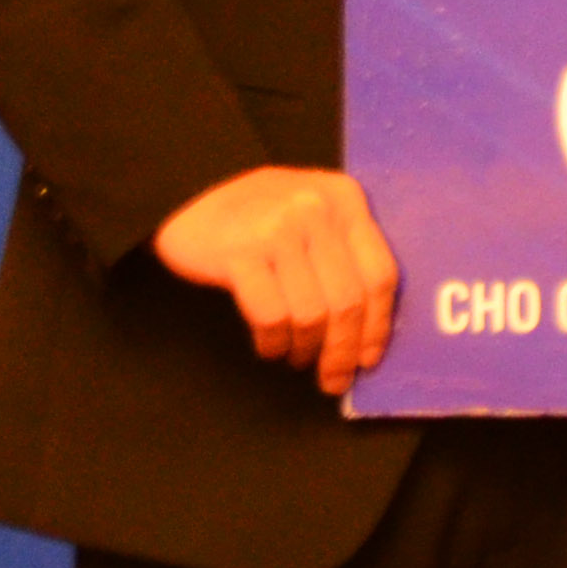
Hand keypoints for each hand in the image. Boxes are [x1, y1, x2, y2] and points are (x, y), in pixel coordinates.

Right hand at [151, 166, 400, 396]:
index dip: (377, 325)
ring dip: (305, 349)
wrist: (186, 188)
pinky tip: (269, 345)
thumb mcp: (314, 212)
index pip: (380, 274)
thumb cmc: (259, 212)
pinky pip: (271, 318)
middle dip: (341, 352)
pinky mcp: (240, 254)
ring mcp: (278, 229)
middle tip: (332, 379)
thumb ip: (343, 253)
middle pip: (348, 301)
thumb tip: (367, 331)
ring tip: (296, 356)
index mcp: (346, 199)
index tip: (368, 359)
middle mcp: (317, 209)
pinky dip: (273, 343)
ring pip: (311, 315)